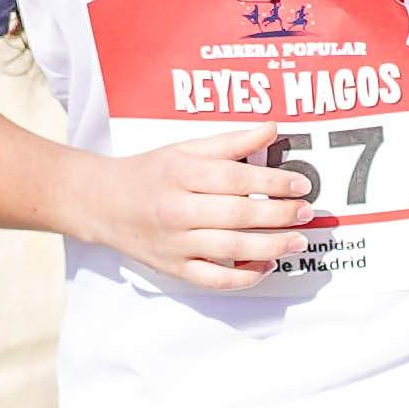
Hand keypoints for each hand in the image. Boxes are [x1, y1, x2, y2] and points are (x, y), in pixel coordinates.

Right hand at [59, 124, 312, 290]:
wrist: (102, 203)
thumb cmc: (149, 173)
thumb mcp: (185, 149)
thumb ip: (230, 142)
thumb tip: (271, 128)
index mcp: (180, 175)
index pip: (235, 179)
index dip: (273, 181)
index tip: (300, 184)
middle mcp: (176, 210)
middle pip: (237, 215)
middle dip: (278, 214)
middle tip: (306, 212)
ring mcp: (175, 244)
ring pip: (230, 250)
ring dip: (270, 246)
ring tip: (297, 240)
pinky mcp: (173, 269)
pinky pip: (214, 279)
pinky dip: (243, 276)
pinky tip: (265, 264)